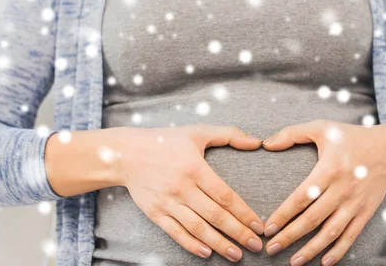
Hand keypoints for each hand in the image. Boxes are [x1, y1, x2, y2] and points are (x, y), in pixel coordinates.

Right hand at [106, 124, 265, 261]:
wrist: (126, 154)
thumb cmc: (166, 141)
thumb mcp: (198, 132)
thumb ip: (229, 135)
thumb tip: (257, 142)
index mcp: (195, 168)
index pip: (225, 196)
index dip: (244, 213)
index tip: (259, 225)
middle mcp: (182, 188)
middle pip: (215, 216)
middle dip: (238, 233)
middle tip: (256, 246)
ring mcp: (168, 202)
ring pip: (198, 228)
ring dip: (219, 244)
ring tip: (237, 254)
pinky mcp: (155, 213)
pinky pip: (176, 233)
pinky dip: (192, 245)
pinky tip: (207, 253)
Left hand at [260, 119, 385, 265]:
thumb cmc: (351, 138)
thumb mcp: (322, 128)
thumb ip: (292, 133)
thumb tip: (266, 143)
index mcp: (328, 170)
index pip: (301, 198)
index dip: (283, 215)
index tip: (268, 228)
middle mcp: (342, 190)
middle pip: (312, 219)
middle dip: (290, 236)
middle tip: (271, 248)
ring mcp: (355, 204)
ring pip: (330, 232)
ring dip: (311, 249)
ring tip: (293, 262)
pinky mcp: (366, 212)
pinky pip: (351, 236)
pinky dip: (338, 251)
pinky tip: (324, 262)